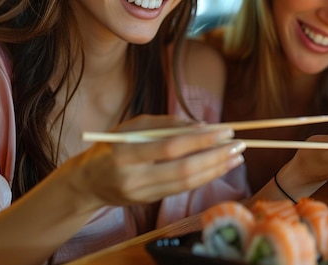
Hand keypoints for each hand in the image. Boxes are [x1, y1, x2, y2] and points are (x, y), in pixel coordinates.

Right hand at [62, 115, 244, 210]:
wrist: (88, 181)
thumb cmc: (112, 145)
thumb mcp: (133, 126)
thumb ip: (166, 124)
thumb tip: (202, 126)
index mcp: (125, 152)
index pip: (170, 147)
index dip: (200, 140)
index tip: (224, 131)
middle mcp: (133, 177)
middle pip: (183, 170)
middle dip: (215, 157)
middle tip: (238, 145)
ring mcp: (141, 194)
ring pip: (186, 184)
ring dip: (215, 170)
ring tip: (236, 157)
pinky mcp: (148, 203)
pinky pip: (181, 189)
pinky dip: (203, 177)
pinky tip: (218, 167)